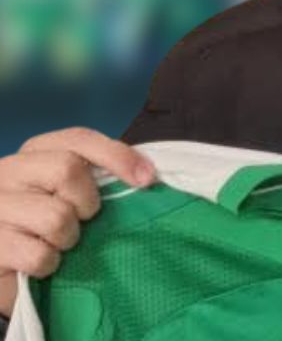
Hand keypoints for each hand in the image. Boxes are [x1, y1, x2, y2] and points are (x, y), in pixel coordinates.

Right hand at [0, 127, 155, 318]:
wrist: (6, 262)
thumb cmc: (44, 225)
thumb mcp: (69, 193)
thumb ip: (98, 177)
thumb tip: (147, 176)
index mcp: (34, 152)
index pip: (79, 138)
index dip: (117, 155)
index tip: (147, 178)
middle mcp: (8, 171)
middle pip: (67, 169)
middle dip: (87, 201)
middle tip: (82, 219)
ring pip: (56, 217)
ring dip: (68, 238)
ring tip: (57, 242)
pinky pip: (39, 255)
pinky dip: (49, 264)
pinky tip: (41, 262)